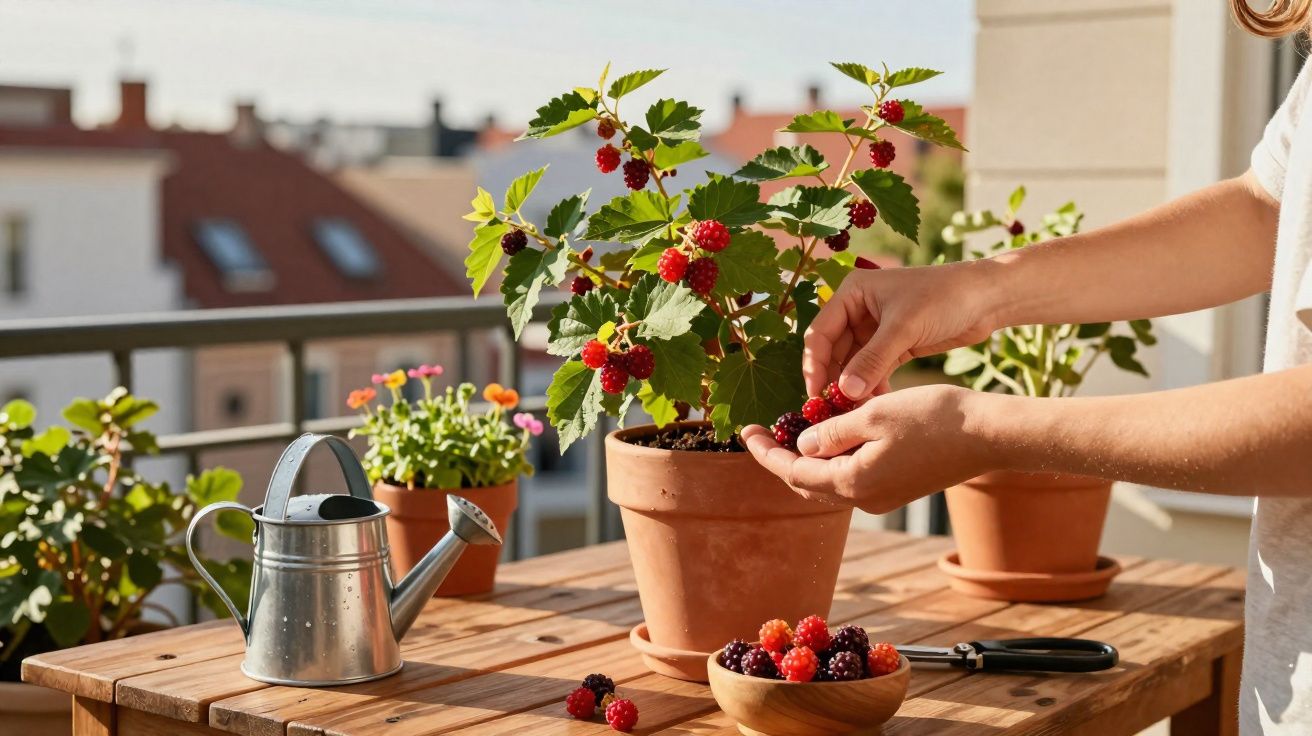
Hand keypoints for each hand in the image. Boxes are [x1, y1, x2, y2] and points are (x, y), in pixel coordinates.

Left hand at [741, 385, 992, 513]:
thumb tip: (801, 446)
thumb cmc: (934, 418)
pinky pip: (854, 479)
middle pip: (807, 484)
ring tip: (791, 431)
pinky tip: (833, 436)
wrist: (990, 436)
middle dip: (781, 460)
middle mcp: (865, 499)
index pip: (792, 471)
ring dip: (808, 461)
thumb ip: (832, 431)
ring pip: (830, 483)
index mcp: (853, 481)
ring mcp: (883, 497)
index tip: (747, 431)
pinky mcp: (899, 489)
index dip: (766, 452)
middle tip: (762, 432)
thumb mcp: (873, 414)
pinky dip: (835, 461)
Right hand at [804, 261, 1000, 399]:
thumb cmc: (944, 297)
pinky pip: (873, 371)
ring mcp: (875, 330)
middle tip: (831, 411)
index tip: (815, 395)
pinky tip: (875, 405)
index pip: (820, 333)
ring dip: (853, 388)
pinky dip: (872, 387)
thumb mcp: (904, 327)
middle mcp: (858, 311)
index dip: (814, 365)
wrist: (987, 299)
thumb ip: (873, 360)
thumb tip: (846, 392)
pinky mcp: (894, 346)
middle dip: (833, 381)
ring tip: (854, 413)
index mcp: (852, 294)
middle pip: (833, 352)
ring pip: (853, 365)